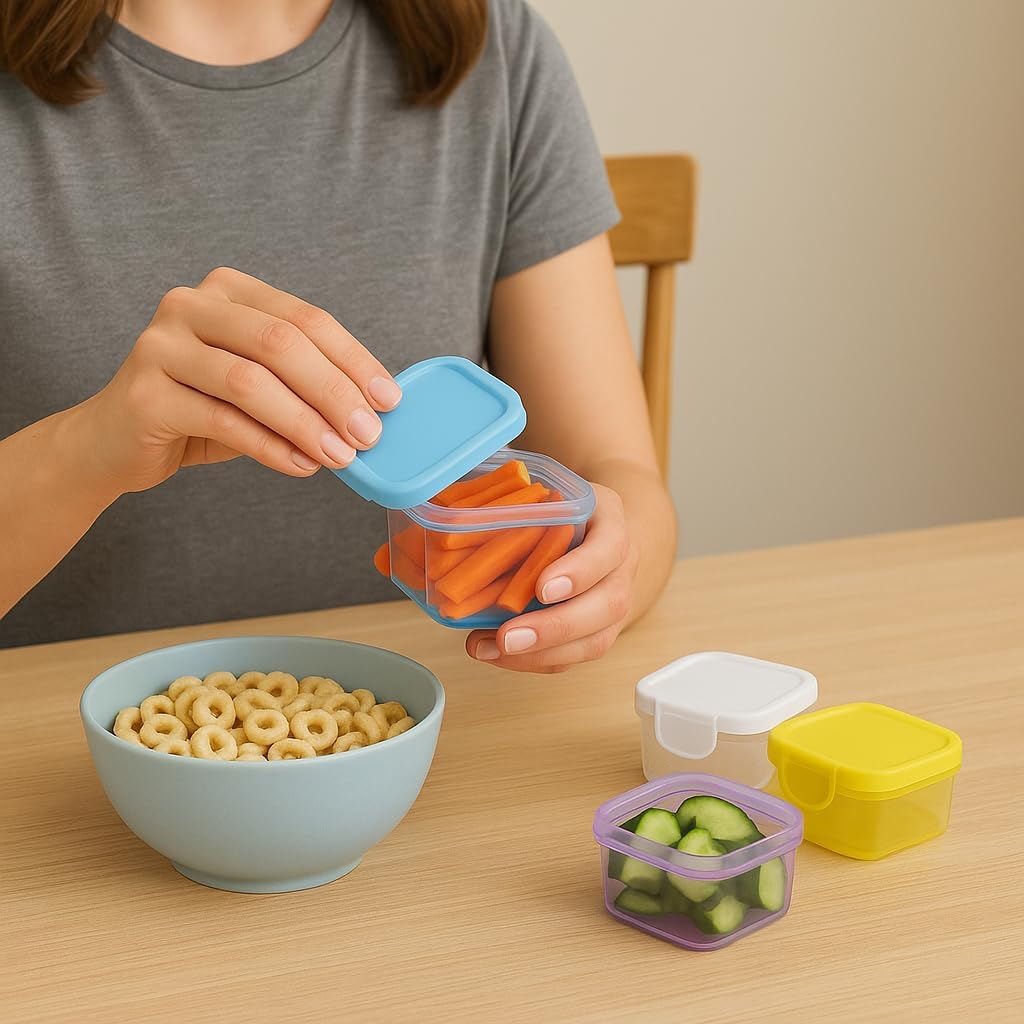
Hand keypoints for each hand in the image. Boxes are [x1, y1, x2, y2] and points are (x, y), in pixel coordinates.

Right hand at [72, 267, 400, 495]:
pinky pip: (223, 422)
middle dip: (334, 393)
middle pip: (280, 344)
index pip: (305, 319)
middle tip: (369, 435)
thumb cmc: (198, 409)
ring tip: (340, 456)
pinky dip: (271, 447)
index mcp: (228, 290)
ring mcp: (160, 345)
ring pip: (251, 383)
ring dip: (306, 424)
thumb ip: (303, 386)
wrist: (114, 441)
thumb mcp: (257, 388)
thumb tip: (371, 412)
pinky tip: (302, 466)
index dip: (353, 359)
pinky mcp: (144, 393)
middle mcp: (190, 305)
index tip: (388, 399)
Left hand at [466, 484, 637, 671]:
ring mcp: (615, 606)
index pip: (609, 548)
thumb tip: (459, 517)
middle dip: (555, 627)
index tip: (542, 588)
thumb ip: (524, 505)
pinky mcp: (598, 633)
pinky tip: (496, 653)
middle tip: (508, 637)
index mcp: (612, 525)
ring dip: (541, 653)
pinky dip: (534, 661)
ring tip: (492, 649)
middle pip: (608, 605)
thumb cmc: (571, 513)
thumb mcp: (555, 493)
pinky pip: (573, 656)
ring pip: (594, 641)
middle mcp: (622, 570)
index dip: (579, 571)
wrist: (607, 537)